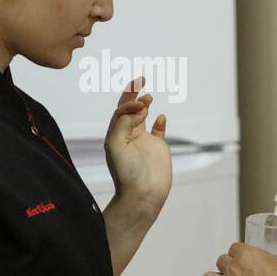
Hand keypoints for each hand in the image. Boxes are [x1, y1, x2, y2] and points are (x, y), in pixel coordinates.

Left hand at [104, 75, 170, 216]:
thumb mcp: (116, 144)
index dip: (128, 100)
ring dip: (144, 104)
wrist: (143, 195)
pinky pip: (158, 131)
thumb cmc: (127, 172)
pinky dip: (159, 122)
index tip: (139, 101)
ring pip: (143, 117)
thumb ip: (124, 122)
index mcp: (116, 134)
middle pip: (129, 109)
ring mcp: (144, 141)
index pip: (120, 110)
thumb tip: (137, 108)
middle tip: (141, 79)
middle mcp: (129, 136)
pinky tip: (160, 117)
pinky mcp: (158, 148)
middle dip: (133, 94)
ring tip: (148, 97)